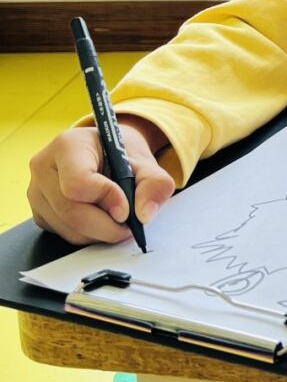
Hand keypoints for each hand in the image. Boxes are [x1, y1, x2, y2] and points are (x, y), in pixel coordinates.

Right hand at [27, 116, 174, 245]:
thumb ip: (154, 184)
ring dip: (100, 233)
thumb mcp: (145, 162)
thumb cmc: (120, 155)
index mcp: (68, 146)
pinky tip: (100, 218)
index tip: (126, 208)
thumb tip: (144, 214)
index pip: (78, 183)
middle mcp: (44, 167)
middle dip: (106, 226)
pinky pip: (64, 234)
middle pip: (72, 212)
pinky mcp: (39, 212)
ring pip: (69, 229)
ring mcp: (37, 192)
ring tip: (117, 218)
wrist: (105, 153)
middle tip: (128, 225)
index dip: (106, 200)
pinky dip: (88, 235)